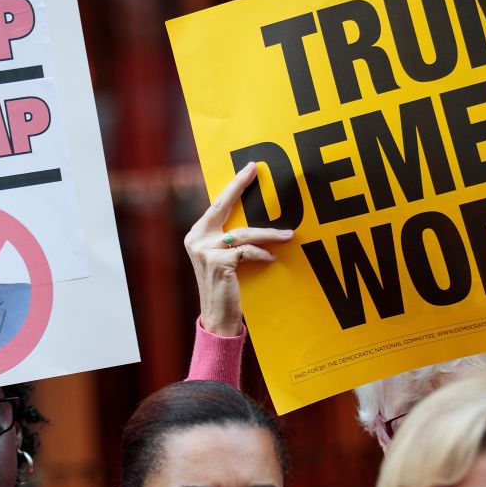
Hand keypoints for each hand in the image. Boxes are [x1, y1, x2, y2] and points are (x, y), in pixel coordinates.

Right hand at [184, 162, 293, 335]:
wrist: (217, 318)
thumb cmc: (225, 288)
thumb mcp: (223, 259)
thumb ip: (230, 239)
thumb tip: (255, 221)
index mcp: (197, 234)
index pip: (217, 204)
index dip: (234, 186)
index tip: (249, 169)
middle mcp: (197, 239)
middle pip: (223, 205)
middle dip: (240, 185)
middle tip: (256, 171)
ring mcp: (205, 250)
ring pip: (245, 233)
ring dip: (269, 234)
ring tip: (288, 235)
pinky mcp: (218, 262)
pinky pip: (248, 251)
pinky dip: (262, 254)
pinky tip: (271, 259)